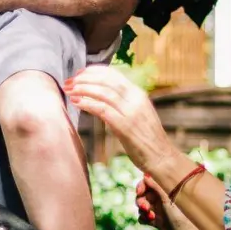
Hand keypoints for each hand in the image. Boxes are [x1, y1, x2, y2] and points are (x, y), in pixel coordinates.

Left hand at [64, 67, 178, 175]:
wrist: (162, 157)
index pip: (113, 74)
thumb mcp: (137, 114)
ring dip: (83, 89)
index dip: (93, 71)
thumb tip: (101, 97)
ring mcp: (131, 112)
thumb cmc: (147, 139)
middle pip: (106, 80)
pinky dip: (88, 103)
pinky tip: (77, 102)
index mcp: (138, 94)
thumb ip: (123, 104)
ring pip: (103, 92)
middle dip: (84, 78)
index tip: (79, 73)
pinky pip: (103, 110)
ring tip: (69, 90)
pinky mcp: (126, 127)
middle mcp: (135, 99)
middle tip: (68, 82)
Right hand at [136, 174, 215, 229]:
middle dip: (141, 199)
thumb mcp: (168, 201)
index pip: (150, 182)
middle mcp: (164, 198)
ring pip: (143, 205)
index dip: (143, 185)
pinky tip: (149, 221)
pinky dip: (144, 218)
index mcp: (169, 189)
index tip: (140, 191)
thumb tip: (146, 175)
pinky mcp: (158, 221)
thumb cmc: (184, 218)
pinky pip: (144, 217)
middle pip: (145, 194)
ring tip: (149, 215)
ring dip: (142, 209)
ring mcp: (161, 210)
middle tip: (144, 206)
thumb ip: (157, 187)